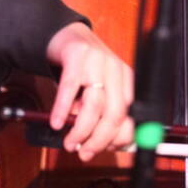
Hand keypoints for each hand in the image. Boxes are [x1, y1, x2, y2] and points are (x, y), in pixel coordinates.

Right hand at [44, 22, 134, 160]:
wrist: (68, 35)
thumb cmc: (85, 68)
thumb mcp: (100, 88)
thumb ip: (101, 113)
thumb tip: (96, 144)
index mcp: (127, 81)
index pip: (130, 118)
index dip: (117, 140)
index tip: (102, 150)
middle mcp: (116, 71)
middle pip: (114, 114)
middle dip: (98, 140)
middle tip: (83, 152)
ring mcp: (97, 63)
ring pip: (94, 106)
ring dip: (80, 130)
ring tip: (69, 142)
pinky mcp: (77, 58)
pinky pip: (70, 88)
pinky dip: (62, 109)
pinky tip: (56, 123)